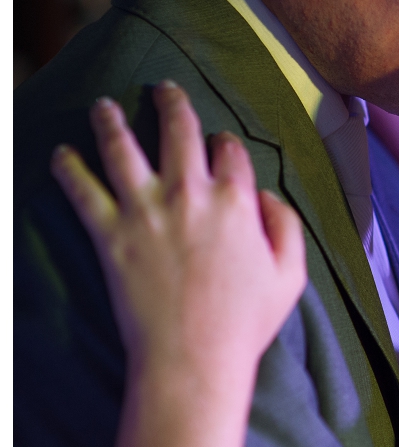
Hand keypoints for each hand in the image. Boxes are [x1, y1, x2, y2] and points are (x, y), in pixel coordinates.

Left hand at [50, 80, 305, 387]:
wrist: (192, 357)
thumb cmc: (246, 323)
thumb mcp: (291, 275)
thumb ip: (287, 226)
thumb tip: (267, 196)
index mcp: (237, 202)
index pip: (230, 151)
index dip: (225, 142)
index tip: (219, 141)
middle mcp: (190, 194)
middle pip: (179, 132)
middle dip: (172, 104)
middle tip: (163, 89)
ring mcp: (146, 211)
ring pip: (123, 148)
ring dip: (111, 121)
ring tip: (103, 105)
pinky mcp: (110, 234)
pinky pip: (83, 190)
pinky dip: (69, 168)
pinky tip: (61, 154)